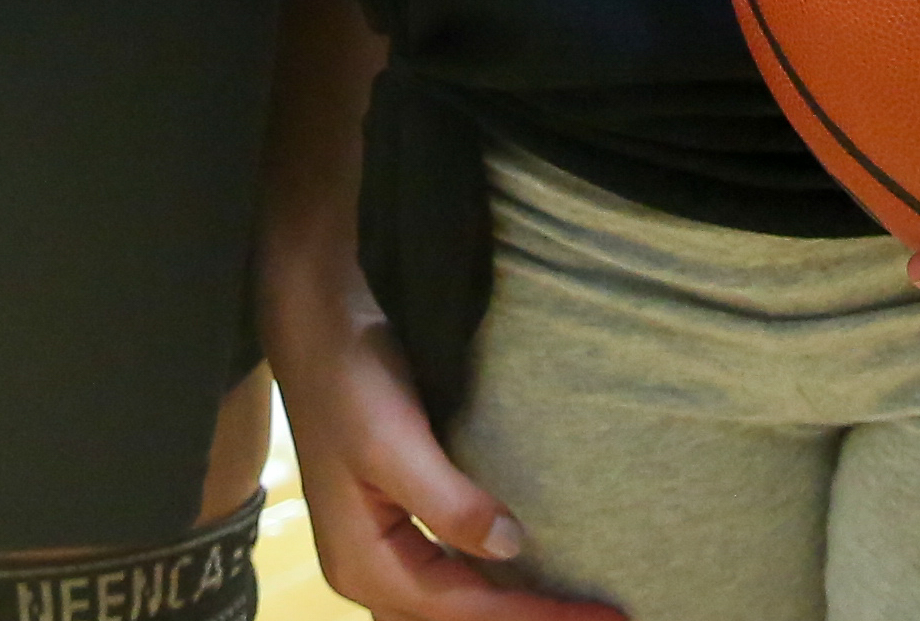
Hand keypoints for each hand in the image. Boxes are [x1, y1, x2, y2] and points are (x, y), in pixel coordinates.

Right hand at [259, 257, 613, 620]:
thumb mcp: (395, 440)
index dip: (536, 616)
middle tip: (603, 619)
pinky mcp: (395, 526)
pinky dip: (491, 591)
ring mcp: (379, 552)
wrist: (316, 328)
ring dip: (508, 612)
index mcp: (365, 564)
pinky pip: (447, 581)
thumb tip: (511, 549)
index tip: (604, 616)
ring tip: (571, 608)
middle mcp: (368, 572)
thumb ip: (449, 502)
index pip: (464, 610)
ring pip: (451, 609)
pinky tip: (526, 578)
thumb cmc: (350, 381)